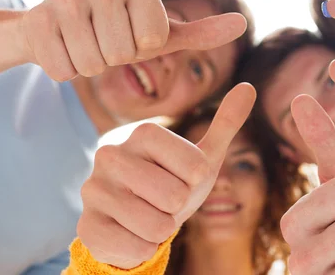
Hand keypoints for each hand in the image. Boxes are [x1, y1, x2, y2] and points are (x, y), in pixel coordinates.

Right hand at [19, 0, 245, 81]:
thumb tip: (243, 24)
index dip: (143, 47)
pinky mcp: (37, 19)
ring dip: (91, 65)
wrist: (58, 29)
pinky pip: (63, 70)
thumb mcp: (162, 35)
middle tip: (105, 40)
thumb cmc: (119, 31)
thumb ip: (201, 32)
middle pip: (122, 53)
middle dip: (115, 58)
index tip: (132, 32)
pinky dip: (65, 69)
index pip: (152, 39)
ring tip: (85, 42)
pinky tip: (62, 47)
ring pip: (92, 63)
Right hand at [77, 83, 255, 267]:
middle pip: (174, 197)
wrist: (136, 217)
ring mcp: (93, 189)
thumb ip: (226, 122)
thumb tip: (248, 87)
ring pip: (155, 226)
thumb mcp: (203, 156)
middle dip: (178, 208)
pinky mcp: (86, 225)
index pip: (195, 168)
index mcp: (144, 132)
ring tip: (149, 216)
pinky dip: (144, 248)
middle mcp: (111, 154)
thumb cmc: (174, 182)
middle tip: (164, 201)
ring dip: (162, 229)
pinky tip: (132, 233)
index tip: (181, 178)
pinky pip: (135, 248)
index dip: (195, 182)